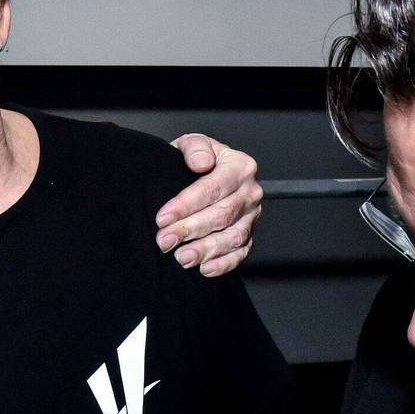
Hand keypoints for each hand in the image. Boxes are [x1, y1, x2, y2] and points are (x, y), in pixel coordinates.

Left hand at [157, 134, 261, 276]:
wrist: (203, 174)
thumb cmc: (195, 160)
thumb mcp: (192, 144)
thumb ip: (195, 148)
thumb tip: (201, 162)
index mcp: (240, 166)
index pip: (213, 187)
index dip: (186, 204)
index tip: (162, 218)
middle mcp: (250, 192)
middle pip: (222, 215)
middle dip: (190, 230)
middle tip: (164, 241)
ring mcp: (252, 216)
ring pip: (233, 237)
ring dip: (206, 250)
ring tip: (181, 258)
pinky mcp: (250, 236)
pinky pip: (241, 253)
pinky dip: (224, 264)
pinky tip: (204, 269)